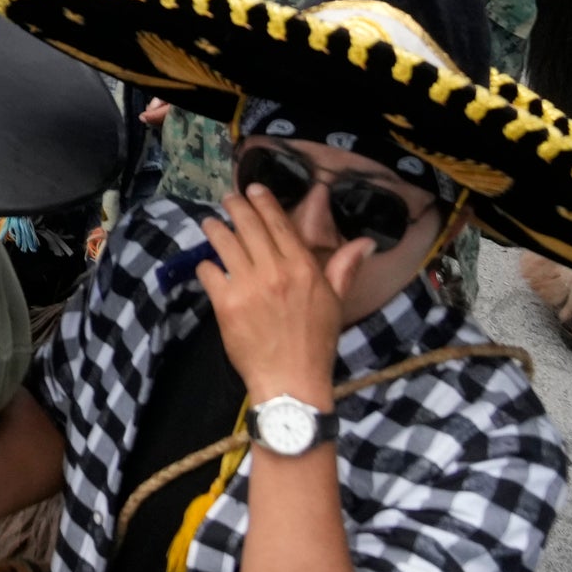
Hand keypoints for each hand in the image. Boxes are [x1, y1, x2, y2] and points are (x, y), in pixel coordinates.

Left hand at [197, 177, 352, 411]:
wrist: (292, 382)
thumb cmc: (315, 343)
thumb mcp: (335, 303)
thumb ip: (343, 268)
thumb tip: (365, 242)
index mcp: (303, 268)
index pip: (279, 224)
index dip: (264, 202)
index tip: (253, 189)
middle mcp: (275, 271)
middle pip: (249, 226)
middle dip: (236, 207)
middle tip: (228, 199)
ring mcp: (248, 285)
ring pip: (224, 242)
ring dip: (215, 229)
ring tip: (210, 224)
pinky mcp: (226, 303)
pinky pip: (209, 272)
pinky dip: (206, 266)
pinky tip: (207, 266)